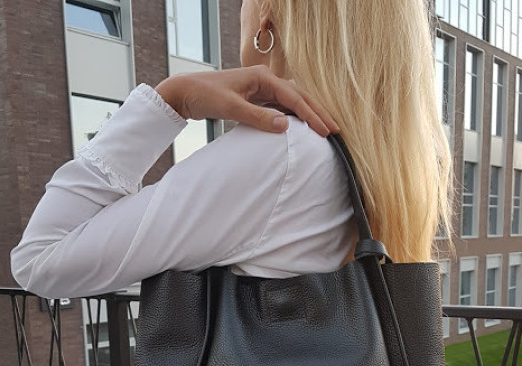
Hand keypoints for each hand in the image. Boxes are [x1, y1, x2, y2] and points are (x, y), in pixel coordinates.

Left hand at [155, 67, 338, 136]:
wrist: (186, 92)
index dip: (312, 116)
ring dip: (309, 114)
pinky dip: (295, 116)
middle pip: (299, 96)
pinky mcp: (257, 98)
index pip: (294, 98)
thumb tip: (286, 126)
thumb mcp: (232, 108)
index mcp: (262, 77)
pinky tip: (302, 127)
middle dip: (318, 113)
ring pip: (293, 101)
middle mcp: (265, 79)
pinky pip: (282, 106)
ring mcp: (262, 88)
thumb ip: (258, 118)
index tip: (325, 131)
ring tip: (324, 128)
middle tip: (335, 130)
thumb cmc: (206, 95)